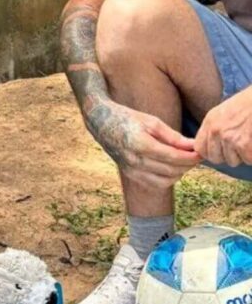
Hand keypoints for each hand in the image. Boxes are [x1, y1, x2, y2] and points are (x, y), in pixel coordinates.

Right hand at [85, 98, 199, 189]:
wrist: (101, 123)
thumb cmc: (127, 118)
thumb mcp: (151, 121)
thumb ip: (172, 136)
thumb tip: (192, 146)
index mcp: (141, 144)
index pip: (173, 157)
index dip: (191, 157)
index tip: (201, 152)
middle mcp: (135, 161)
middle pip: (171, 170)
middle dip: (188, 164)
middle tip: (197, 155)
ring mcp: (132, 170)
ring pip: (165, 181)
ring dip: (179, 173)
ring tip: (185, 161)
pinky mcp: (131, 175)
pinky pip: (155, 184)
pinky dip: (168, 179)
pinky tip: (173, 168)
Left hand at [194, 88, 251, 166]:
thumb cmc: (246, 106)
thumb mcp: (222, 113)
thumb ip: (212, 131)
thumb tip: (203, 153)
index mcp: (210, 122)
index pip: (199, 148)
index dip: (210, 153)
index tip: (220, 150)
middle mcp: (216, 130)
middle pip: (215, 158)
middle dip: (227, 155)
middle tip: (238, 143)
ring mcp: (229, 138)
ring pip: (232, 161)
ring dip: (241, 155)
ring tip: (247, 138)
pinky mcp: (243, 144)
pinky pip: (247, 160)